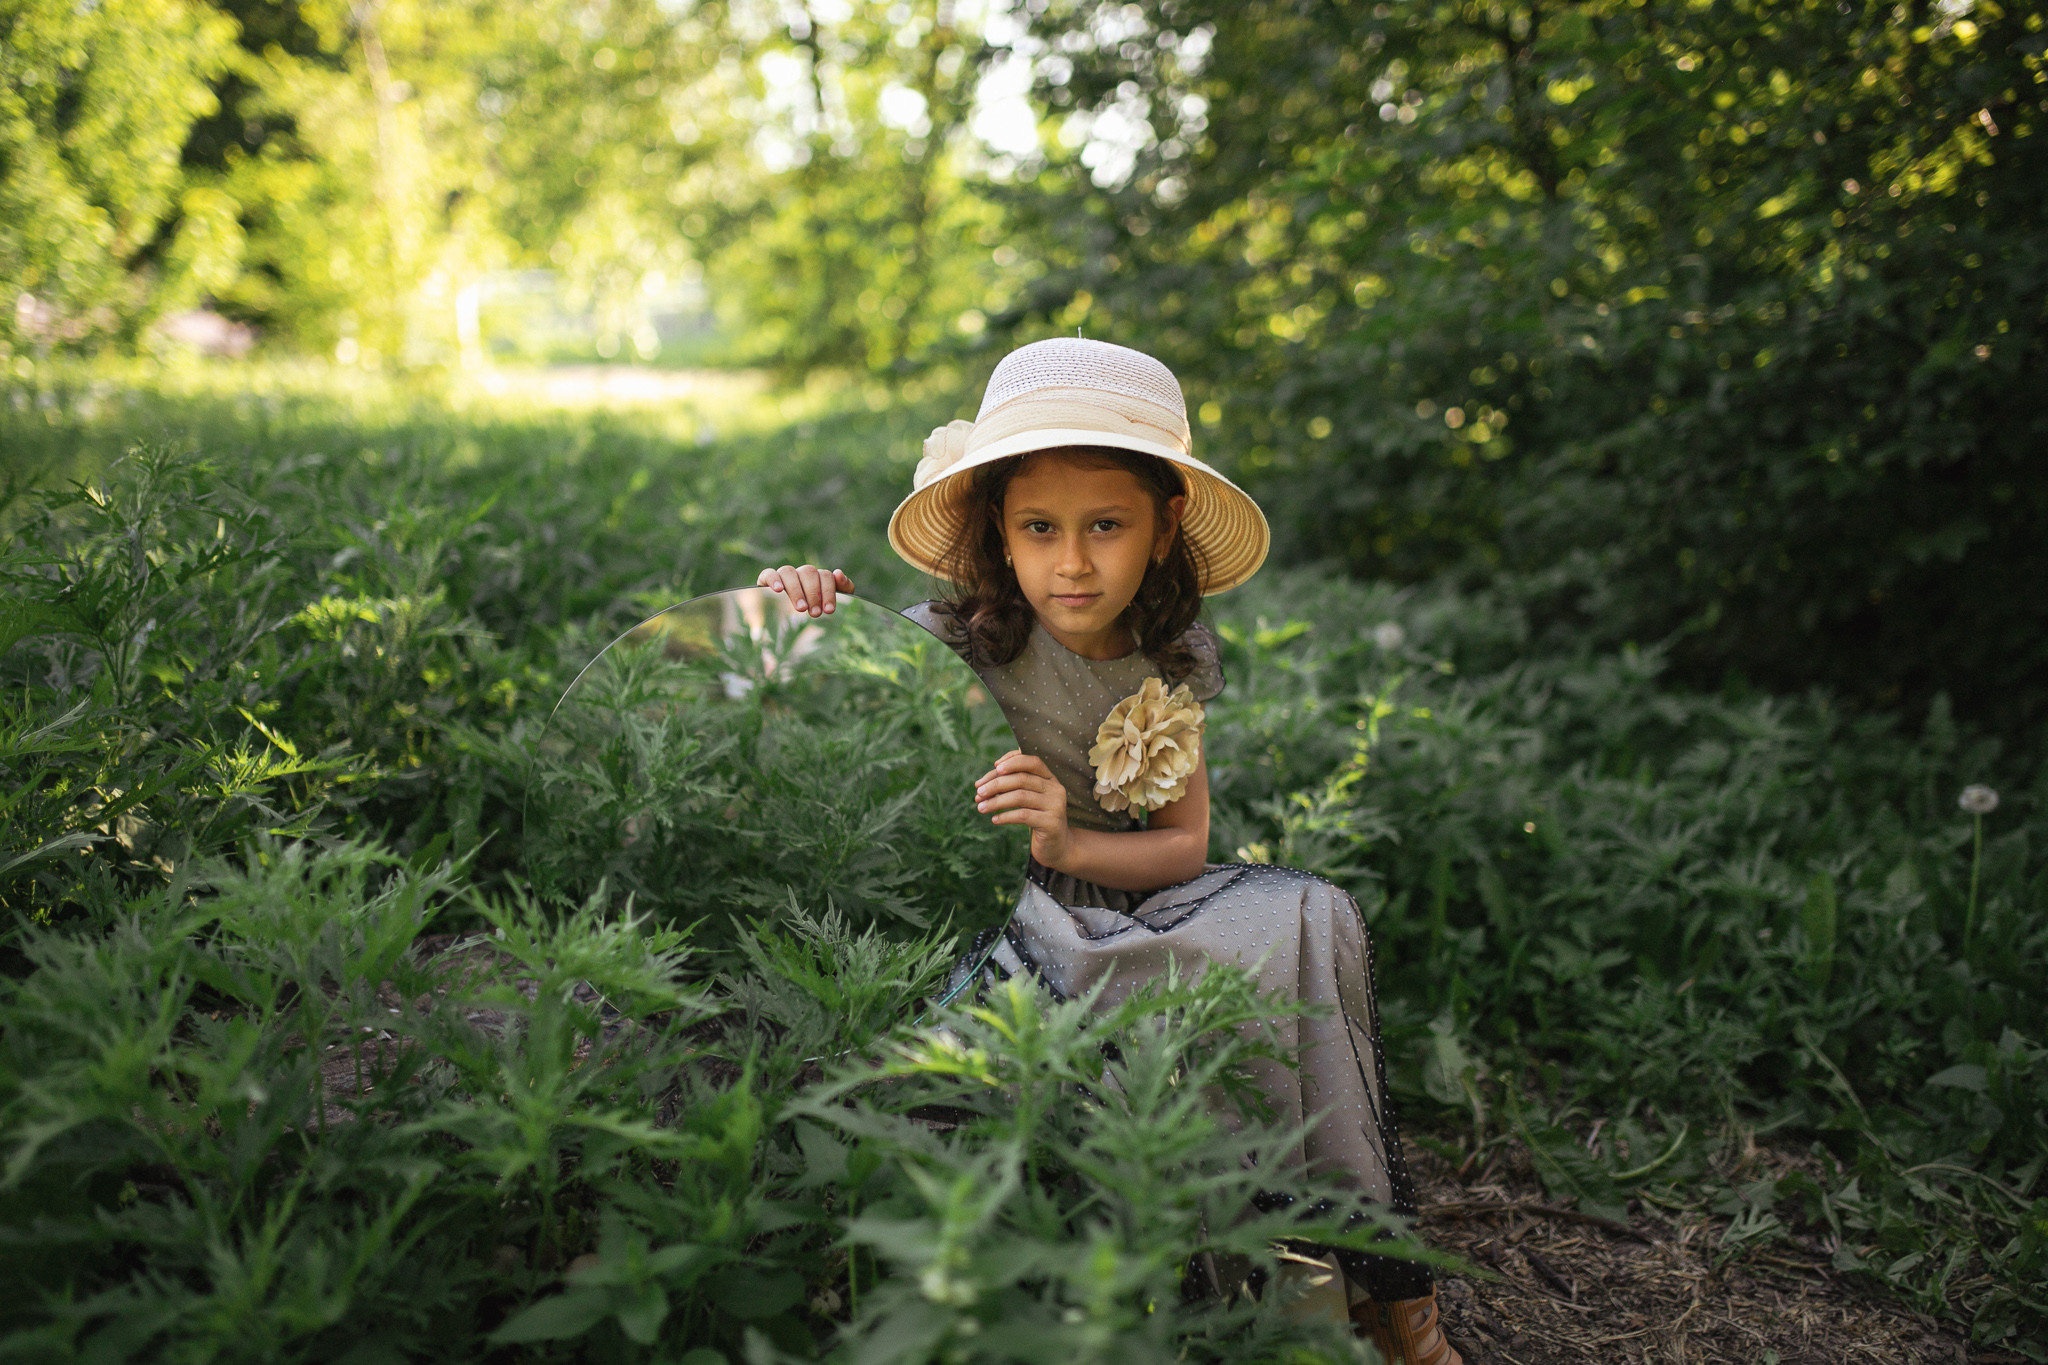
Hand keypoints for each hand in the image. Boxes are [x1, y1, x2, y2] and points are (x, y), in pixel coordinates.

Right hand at [757, 564, 854, 616]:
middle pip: (809, 572)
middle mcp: (801, 574)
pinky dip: (773, 579)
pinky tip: (778, 590)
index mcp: (818, 577)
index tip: (829, 610)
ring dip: (796, 589)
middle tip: (815, 613)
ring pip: (789, 572)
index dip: (828, 592)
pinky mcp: (766, 580)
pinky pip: (768, 573)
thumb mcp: (832, 602)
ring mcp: (784, 576)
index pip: (825, 576)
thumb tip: (838, 573)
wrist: (790, 627)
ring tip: (801, 608)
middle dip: (814, 593)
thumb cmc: (816, 613)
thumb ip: (844, 588)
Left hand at [974, 749, 1070, 868]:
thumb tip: (982, 784)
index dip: (1013, 761)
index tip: (994, 767)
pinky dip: (1005, 816)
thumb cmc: (1036, 818)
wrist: (1057, 845)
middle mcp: (1055, 789)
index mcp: (1050, 778)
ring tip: (980, 807)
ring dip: (996, 801)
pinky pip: (1023, 815)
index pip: (1032, 761)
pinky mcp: (1051, 823)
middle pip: (1022, 779)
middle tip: (978, 793)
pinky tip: (994, 820)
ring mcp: (1055, 806)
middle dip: (996, 784)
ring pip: (1020, 796)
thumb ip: (1011, 786)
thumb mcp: (1027, 798)